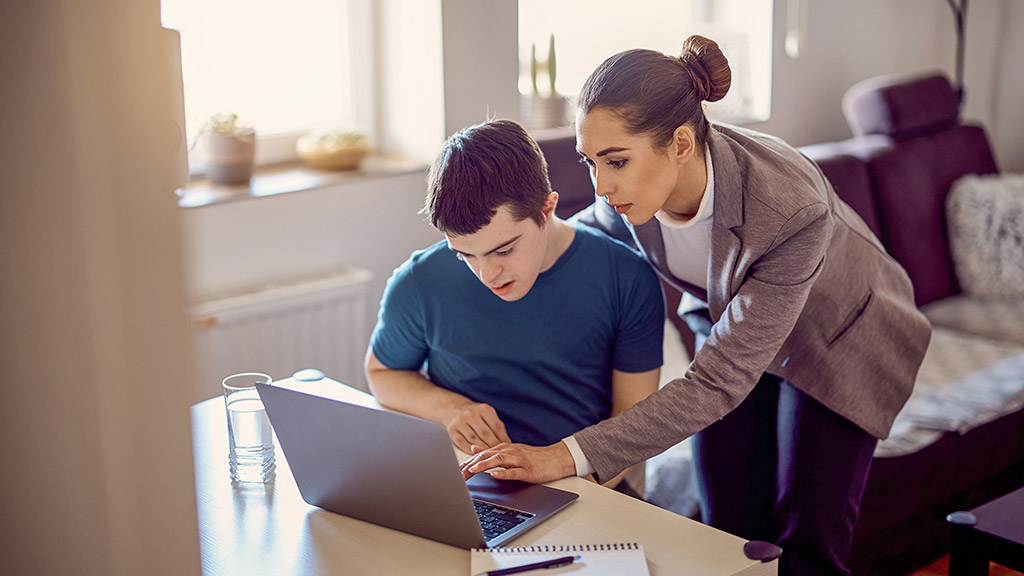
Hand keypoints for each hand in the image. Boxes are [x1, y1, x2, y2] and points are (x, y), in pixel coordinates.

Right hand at [444, 402, 510, 452]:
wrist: (453, 407)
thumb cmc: (475, 414)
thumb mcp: (487, 414)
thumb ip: (497, 427)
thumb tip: (508, 443)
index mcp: (483, 409)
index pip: (496, 427)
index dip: (502, 439)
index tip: (507, 448)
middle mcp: (471, 414)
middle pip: (485, 434)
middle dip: (493, 446)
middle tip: (498, 455)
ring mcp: (460, 422)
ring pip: (474, 440)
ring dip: (483, 450)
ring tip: (489, 456)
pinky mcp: (452, 431)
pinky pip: (463, 444)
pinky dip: (470, 451)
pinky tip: (476, 454)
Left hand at [459, 442, 575, 483]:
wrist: (555, 458)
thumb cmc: (532, 457)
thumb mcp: (510, 452)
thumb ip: (491, 451)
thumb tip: (474, 448)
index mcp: (503, 449)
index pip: (480, 456)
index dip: (466, 463)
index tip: (453, 471)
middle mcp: (508, 452)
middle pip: (486, 457)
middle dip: (470, 465)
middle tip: (456, 474)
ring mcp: (518, 460)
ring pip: (498, 461)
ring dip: (484, 466)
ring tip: (472, 471)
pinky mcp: (528, 469)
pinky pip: (514, 471)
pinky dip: (504, 473)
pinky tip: (495, 476)